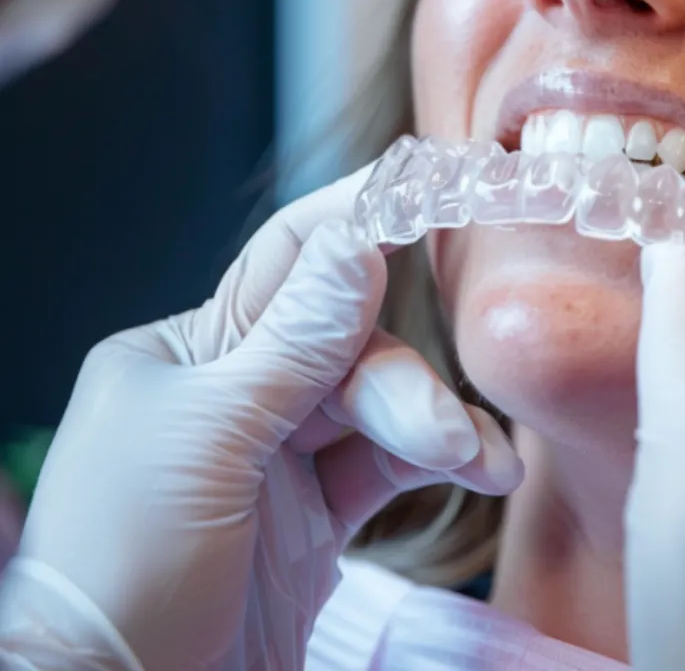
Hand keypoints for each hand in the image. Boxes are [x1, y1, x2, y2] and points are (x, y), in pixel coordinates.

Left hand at [0, 167, 521, 670]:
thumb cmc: (125, 574)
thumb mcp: (210, 444)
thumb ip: (296, 343)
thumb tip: (357, 239)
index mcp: (185, 355)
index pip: (285, 263)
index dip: (359, 222)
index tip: (432, 189)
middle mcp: (234, 392)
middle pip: (347, 346)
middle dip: (401, 384)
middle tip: (448, 435)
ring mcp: (277, 456)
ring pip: (377, 403)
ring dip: (433, 428)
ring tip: (481, 466)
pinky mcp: (315, 515)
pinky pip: (389, 463)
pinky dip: (438, 462)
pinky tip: (482, 471)